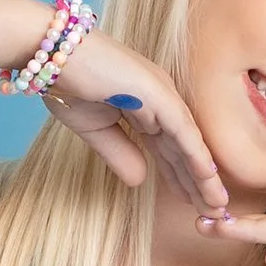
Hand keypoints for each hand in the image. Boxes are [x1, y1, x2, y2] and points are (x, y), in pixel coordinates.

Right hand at [41, 28, 231, 216]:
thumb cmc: (66, 82)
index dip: (181, 177)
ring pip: (189, 142)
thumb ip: (119, 154)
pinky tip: (208, 178)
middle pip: (184, 149)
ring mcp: (161, 93)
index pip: (169, 149)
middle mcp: (160, 99)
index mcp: (145, 105)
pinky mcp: (157, 93)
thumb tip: (139, 182)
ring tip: (218, 206)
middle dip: (198, 183)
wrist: (48, 52)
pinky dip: (196, 155)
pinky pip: (182, 130)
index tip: (192, 202)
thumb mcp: (94, 130)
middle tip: (214, 212)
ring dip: (204, 176)